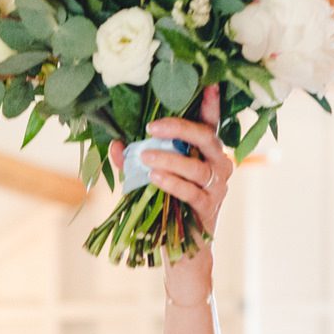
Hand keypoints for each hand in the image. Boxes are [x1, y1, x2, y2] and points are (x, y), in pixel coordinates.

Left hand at [123, 84, 233, 305]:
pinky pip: (194, 193)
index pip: (211, 123)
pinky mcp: (209, 210)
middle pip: (207, 138)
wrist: (182, 252)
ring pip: (200, 167)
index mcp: (207, 153)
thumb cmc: (166, 209)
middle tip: (151, 127)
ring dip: (170, 159)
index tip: (209, 82)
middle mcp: (219, 165)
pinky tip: (155, 178)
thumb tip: (115, 143)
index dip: (212, 103)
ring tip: (144, 157)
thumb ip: (135, 161)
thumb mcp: (148, 180)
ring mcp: (217, 189)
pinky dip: (173, 184)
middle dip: (180, 128)